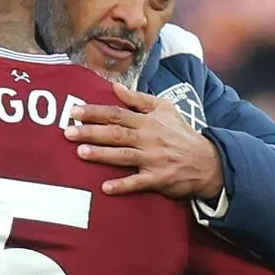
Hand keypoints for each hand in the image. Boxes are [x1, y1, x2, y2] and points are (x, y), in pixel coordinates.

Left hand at [65, 82, 224, 199]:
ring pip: (124, 156)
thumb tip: (115, 86)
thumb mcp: (165, 109)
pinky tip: (105, 188)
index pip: (117, 113)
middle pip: (116, 133)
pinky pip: (138, 182)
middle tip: (68, 132)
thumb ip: (139, 98)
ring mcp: (153, 159)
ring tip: (80, 153)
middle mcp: (149, 138)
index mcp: (148, 121)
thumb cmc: (181, 134)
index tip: (74, 111)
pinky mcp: (158, 178)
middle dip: (91, 132)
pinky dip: (122, 185)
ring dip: (102, 154)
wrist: (207, 161)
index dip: (95, 112)